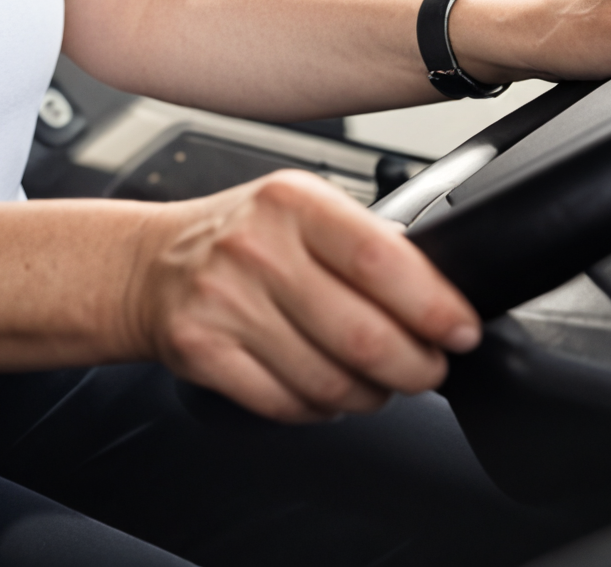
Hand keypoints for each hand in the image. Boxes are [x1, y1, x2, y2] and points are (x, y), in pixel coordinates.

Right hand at [123, 168, 480, 421]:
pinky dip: (319, 408)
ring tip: (373, 382)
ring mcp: (224, 301)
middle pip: (364, 337)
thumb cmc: (242, 238)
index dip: (434, 307)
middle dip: (414, 368)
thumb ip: (366, 242)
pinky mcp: (202, 351)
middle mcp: (256, 248)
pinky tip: (322, 388)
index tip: (460, 332)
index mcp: (293, 202)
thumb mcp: (301, 210)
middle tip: (426, 369)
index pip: (382, 261)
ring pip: (330, 381)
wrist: (150, 265)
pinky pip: (287, 405)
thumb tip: (444, 300)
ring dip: (368, 395)